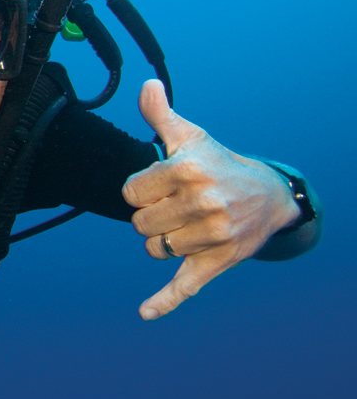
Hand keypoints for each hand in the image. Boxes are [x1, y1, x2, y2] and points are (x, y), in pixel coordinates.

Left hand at [122, 80, 300, 320]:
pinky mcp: (216, 263)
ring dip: (164, 240)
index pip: (130, 193)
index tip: (162, 185)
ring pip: (155, 249)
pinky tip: (145, 313)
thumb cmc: (218, 164)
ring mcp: (211, 236)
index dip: (140, 190)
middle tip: (178, 205)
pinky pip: (183, 286)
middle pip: (140, 223)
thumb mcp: (191, 137)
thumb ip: (160, 114)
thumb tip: (146, 85)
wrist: (269, 196)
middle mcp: (202, 203)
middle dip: (152, 215)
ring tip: (188, 224)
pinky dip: (163, 302)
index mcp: (188, 170)